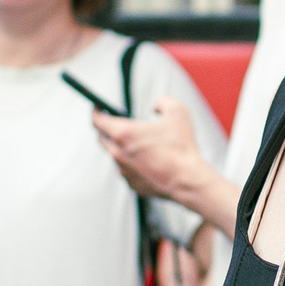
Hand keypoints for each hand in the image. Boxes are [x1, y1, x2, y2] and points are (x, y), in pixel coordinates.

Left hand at [94, 99, 231, 228]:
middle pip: (102, 138)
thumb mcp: (177, 112)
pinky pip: (127, 170)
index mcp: (123, 134)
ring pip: (115, 155)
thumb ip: (163, 101)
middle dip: (107, 129)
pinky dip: (133, 163)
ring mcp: (124, 170)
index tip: (99, 108)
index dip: (96, 112)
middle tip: (119, 123)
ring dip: (123, 147)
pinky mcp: (132, 184)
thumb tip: (156, 105)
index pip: (97, 120)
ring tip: (142, 144)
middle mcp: (118, 153)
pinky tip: (150, 160)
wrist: (188, 180)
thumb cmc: (181, 148)